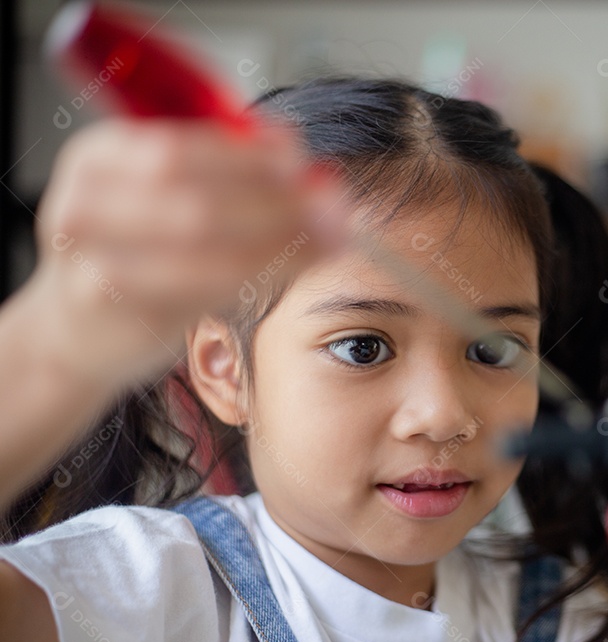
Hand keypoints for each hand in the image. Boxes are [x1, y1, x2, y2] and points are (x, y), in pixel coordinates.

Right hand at [29, 118, 347, 387]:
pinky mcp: (119, 311)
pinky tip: (297, 265)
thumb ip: (218, 167)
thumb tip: (293, 148)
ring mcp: (94, 262)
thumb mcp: (159, 196)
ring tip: (330, 236)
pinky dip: (261, 274)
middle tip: (332, 205)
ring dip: (282, 240)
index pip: (179, 145)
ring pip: (206, 247)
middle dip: (276, 200)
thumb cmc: (132, 252)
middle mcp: (84, 204)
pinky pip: (205, 290)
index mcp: (98, 157)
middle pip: (197, 198)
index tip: (301, 158)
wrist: (75, 331)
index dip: (247, 153)